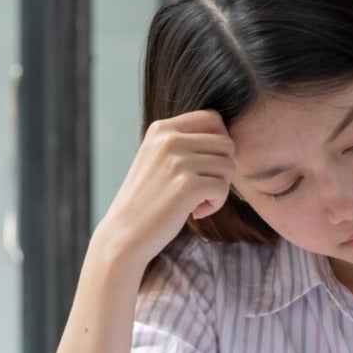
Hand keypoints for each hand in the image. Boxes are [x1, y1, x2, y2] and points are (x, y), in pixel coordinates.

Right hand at [92, 110, 234, 268]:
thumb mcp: (158, 158)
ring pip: (228, 166)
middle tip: (204, 188)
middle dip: (222, 169)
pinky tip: (196, 211)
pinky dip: (216, 204)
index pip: (213, 118)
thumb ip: (185, 143)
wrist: (124, 234)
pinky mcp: (187, 186)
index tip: (208, 165)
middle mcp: (169, 139)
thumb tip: (228, 140)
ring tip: (197, 200)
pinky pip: (223, 188)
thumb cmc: (147, 200)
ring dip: (220, 188)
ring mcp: (177, 161)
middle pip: (226, 143)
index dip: (220, 142)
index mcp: (161, 129)